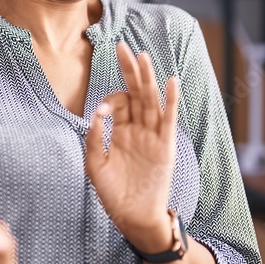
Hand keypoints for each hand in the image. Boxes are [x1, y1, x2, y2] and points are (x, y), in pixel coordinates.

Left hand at [84, 41, 180, 252]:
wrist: (133, 218)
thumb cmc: (113, 194)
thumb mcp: (95, 165)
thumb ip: (94, 138)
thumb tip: (96, 112)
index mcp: (121, 131)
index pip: (118, 102)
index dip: (109, 100)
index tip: (102, 111)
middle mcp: (138, 129)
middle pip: (136, 91)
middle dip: (129, 69)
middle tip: (122, 45)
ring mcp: (153, 136)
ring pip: (151, 100)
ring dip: (147, 78)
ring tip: (142, 55)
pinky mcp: (165, 146)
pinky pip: (169, 119)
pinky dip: (171, 100)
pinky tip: (170, 81)